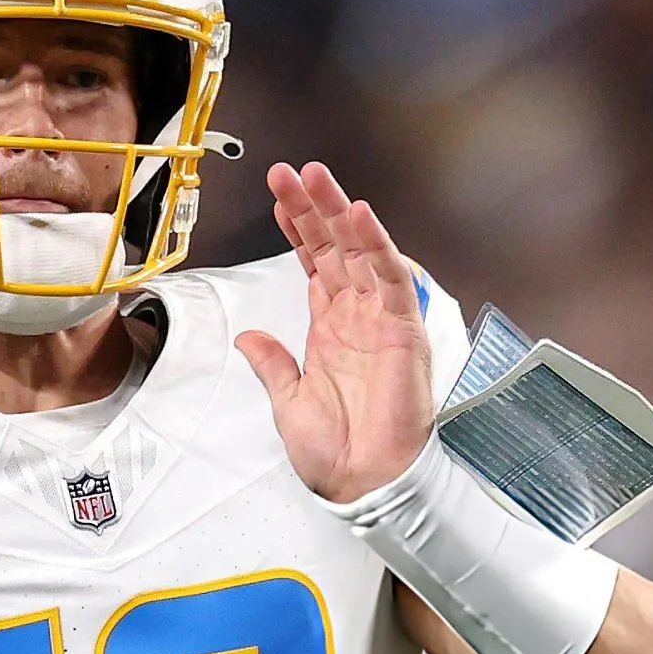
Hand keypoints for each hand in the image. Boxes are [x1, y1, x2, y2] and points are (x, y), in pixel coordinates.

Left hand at [236, 163, 433, 504]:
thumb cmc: (335, 452)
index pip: (315, 264)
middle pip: (335, 247)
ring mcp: (381, 319)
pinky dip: (377, 245)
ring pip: (361, 251)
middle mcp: (357, 316)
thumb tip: (248, 337)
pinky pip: (392, 279)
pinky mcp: (404, 330)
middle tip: (291, 170)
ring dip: (339, 211)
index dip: (298, 229)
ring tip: (316, 176)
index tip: (280, 196)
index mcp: (331, 329)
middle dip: (313, 207)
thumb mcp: (287, 401)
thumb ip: (272, 363)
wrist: (362, 483)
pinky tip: (360, 215)